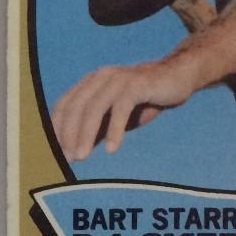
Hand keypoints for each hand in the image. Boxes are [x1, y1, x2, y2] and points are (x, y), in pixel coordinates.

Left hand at [51, 57, 200, 161]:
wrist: (178, 77)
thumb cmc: (143, 100)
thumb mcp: (116, 117)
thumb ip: (97, 129)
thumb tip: (76, 152)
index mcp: (91, 82)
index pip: (65, 104)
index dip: (58, 127)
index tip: (57, 151)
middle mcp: (100, 77)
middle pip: (76, 107)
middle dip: (69, 134)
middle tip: (69, 158)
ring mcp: (118, 79)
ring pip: (95, 108)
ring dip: (86, 134)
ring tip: (82, 156)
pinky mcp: (136, 84)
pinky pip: (120, 109)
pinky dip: (114, 130)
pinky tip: (111, 149)